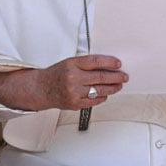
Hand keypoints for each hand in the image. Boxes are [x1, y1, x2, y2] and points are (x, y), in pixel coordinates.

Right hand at [0, 55, 127, 111]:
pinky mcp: (75, 103)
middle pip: (101, 77)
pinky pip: (94, 101)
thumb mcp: (70, 62)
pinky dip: (102, 97)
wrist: (41, 88)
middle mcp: (73, 78)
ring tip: (118, 86)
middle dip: (116, 77)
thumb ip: (86, 64)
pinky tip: (106, 94)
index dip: (110, 62)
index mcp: (72, 64)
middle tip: (124, 77)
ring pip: (100, 90)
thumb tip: (107, 66)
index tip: (119, 63)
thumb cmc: (57, 74)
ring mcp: (74, 92)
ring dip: (112, 88)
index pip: (96, 61)